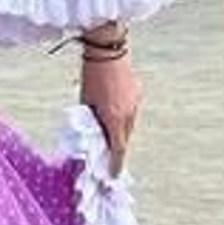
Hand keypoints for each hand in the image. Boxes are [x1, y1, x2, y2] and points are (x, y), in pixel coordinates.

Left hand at [81, 51, 141, 175]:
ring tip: (106, 125)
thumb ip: (91, 119)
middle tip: (107, 153)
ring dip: (119, 129)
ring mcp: (135, 103)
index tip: (113, 176)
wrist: (107, 49)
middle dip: (116, 147)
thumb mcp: (86, 101)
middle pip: (124, 139)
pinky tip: (112, 105)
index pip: (117, 149)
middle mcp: (128, 114)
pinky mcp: (137, 93)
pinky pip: (130, 111)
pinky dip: (122, 114)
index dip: (115, 165)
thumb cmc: (91, 74)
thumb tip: (94, 132)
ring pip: (128, 125)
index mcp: (114, 118)